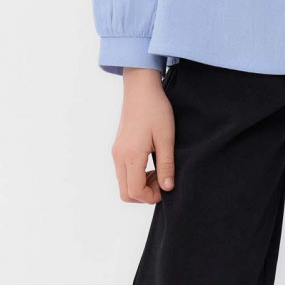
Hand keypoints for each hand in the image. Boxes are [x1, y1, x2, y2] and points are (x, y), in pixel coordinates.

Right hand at [111, 67, 175, 203]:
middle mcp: (119, 157)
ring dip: (140, 185)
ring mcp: (116, 152)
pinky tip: (150, 162)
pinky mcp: (118, 148)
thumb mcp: (166, 137)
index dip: (152, 196)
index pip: (135, 192)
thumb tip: (168, 188)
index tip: (166, 185)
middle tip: (162, 179)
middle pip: (126, 193)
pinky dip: (135, 175)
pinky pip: (123, 172)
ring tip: (158, 170)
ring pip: (124, 184)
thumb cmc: (155, 110)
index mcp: (131, 156)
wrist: (141, 88)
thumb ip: (166, 165)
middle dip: (145, 194)